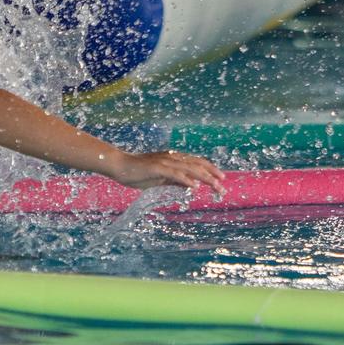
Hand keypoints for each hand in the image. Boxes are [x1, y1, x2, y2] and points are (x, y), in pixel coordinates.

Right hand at [106, 150, 226, 198]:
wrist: (119, 166)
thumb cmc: (137, 173)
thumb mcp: (160, 179)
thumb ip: (175, 181)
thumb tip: (190, 185)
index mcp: (173, 160)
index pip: (196, 163)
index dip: (210, 169)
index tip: (221, 179)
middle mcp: (172, 158)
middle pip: (197, 165)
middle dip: (212, 174)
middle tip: (223, 184)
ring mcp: (165, 162)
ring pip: (190, 168)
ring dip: (204, 177)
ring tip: (215, 185)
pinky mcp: (157, 168)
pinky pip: (174, 174)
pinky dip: (186, 179)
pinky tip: (194, 186)